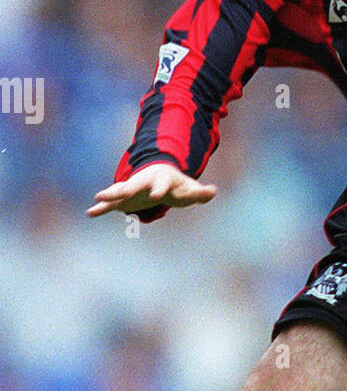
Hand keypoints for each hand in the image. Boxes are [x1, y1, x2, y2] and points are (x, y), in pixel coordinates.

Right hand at [87, 162, 217, 216]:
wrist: (160, 177)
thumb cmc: (176, 185)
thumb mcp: (189, 188)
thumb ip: (201, 192)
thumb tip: (213, 191)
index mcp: (161, 180)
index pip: (160, 184)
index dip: (159, 189)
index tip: (156, 196)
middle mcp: (143, 183)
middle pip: (135, 185)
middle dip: (127, 188)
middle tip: (121, 192)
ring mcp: (132, 189)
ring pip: (119, 191)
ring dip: (109, 195)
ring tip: (97, 198)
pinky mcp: (124, 198)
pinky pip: (111, 203)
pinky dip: (101, 208)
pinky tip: (90, 213)